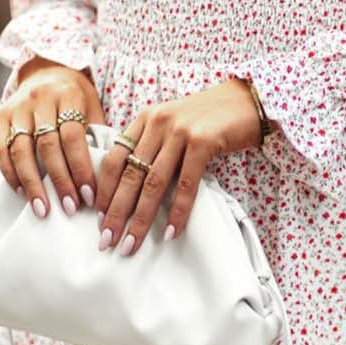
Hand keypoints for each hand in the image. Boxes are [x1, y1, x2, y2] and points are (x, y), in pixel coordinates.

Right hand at [0, 58, 106, 217]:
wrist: (48, 71)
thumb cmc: (77, 98)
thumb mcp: (93, 108)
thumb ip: (97, 136)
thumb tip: (106, 178)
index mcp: (68, 95)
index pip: (74, 137)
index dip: (81, 168)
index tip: (89, 196)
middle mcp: (40, 99)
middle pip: (48, 145)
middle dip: (59, 181)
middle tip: (70, 208)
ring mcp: (17, 107)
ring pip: (21, 150)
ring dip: (32, 183)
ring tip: (43, 209)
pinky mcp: (0, 116)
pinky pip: (1, 149)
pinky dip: (10, 173)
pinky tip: (22, 192)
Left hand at [93, 77, 262, 254]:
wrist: (247, 100)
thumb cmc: (211, 118)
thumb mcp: (174, 124)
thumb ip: (154, 146)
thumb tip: (134, 187)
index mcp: (145, 119)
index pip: (114, 158)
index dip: (104, 191)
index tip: (98, 218)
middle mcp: (157, 122)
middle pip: (129, 175)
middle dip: (116, 212)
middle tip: (106, 240)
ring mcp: (179, 131)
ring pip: (153, 183)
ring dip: (140, 218)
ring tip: (131, 244)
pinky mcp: (202, 141)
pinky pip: (186, 184)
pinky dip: (178, 211)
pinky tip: (171, 232)